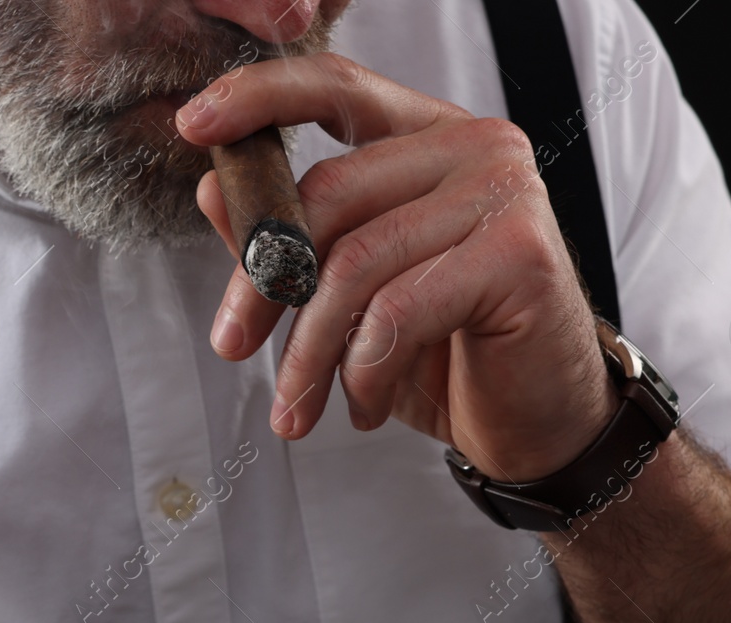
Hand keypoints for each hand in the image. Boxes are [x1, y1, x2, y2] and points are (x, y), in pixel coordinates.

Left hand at [176, 53, 616, 482]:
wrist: (537, 425)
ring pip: (353, 263)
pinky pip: (397, 311)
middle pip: (326, 195)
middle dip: (261, 284)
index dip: (261, 98)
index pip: (337, 89)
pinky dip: (364, 371)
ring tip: (299, 407)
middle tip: (235, 346)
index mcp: (429, 137)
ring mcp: (504, 192)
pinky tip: (365, 405)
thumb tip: (213, 191)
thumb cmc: (448, 354)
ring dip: (310, 351)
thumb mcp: (349, 298)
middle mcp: (475, 147)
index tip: (193, 127)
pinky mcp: (519, 254)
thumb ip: (285, 240)